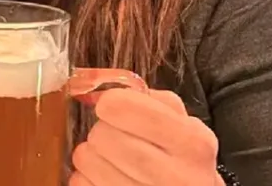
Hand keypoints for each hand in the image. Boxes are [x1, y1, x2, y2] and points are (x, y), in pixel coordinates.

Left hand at [71, 89, 222, 185]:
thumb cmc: (184, 161)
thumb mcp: (184, 127)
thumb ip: (150, 100)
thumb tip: (99, 94)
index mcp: (191, 142)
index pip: (121, 106)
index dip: (110, 104)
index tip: (115, 111)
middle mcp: (175, 175)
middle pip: (101, 134)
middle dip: (102, 132)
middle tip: (117, 140)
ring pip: (86, 159)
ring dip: (91, 156)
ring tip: (112, 161)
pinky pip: (80, 182)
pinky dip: (86, 178)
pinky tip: (107, 179)